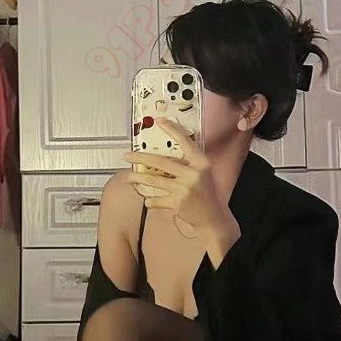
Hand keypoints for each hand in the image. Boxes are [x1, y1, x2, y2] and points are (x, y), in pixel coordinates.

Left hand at [124, 118, 233, 236]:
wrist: (213, 218)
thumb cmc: (207, 195)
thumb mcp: (204, 174)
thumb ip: (189, 164)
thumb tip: (165, 156)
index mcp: (202, 163)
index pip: (185, 142)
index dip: (172, 130)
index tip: (160, 121)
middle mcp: (193, 174)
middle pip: (161, 162)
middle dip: (141, 158)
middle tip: (128, 156)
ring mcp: (184, 188)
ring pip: (155, 180)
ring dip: (138, 178)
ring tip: (129, 177)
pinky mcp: (177, 203)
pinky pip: (157, 200)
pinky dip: (151, 201)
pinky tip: (148, 201)